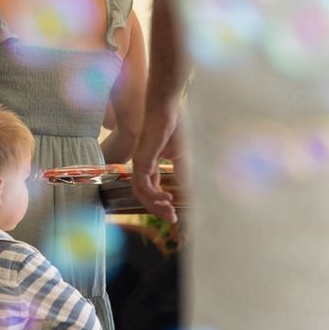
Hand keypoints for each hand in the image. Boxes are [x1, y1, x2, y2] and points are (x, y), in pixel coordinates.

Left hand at [131, 101, 180, 222]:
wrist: (168, 110)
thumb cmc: (176, 127)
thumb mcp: (183, 156)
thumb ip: (184, 173)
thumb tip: (189, 190)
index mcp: (151, 164)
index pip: (153, 189)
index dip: (162, 204)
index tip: (175, 214)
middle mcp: (142, 166)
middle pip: (145, 195)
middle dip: (158, 209)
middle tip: (173, 219)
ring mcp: (139, 164)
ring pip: (141, 193)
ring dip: (155, 205)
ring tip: (170, 212)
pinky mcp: (140, 161)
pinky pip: (142, 185)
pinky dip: (153, 195)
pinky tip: (167, 198)